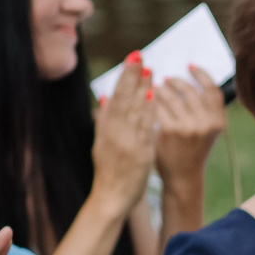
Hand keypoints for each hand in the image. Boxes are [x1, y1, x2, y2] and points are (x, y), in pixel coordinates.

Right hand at [90, 54, 159, 211]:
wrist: (111, 198)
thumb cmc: (108, 171)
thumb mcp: (101, 144)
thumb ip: (104, 121)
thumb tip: (104, 97)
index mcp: (106, 130)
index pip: (116, 98)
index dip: (124, 78)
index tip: (131, 60)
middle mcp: (115, 134)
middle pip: (124, 100)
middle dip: (132, 77)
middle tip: (139, 55)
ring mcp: (127, 143)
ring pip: (135, 111)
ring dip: (142, 89)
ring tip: (149, 70)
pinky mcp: (140, 153)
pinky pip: (145, 128)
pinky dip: (148, 112)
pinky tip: (153, 97)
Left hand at [153, 66, 225, 184]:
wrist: (183, 177)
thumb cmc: (192, 151)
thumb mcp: (206, 130)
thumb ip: (203, 109)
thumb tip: (190, 80)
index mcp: (219, 121)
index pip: (212, 90)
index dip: (201, 75)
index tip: (189, 66)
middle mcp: (207, 123)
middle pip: (190, 90)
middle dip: (175, 82)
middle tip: (165, 80)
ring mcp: (189, 127)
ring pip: (171, 97)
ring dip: (160, 89)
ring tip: (154, 89)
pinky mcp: (170, 130)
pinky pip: (158, 107)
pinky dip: (151, 100)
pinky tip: (146, 100)